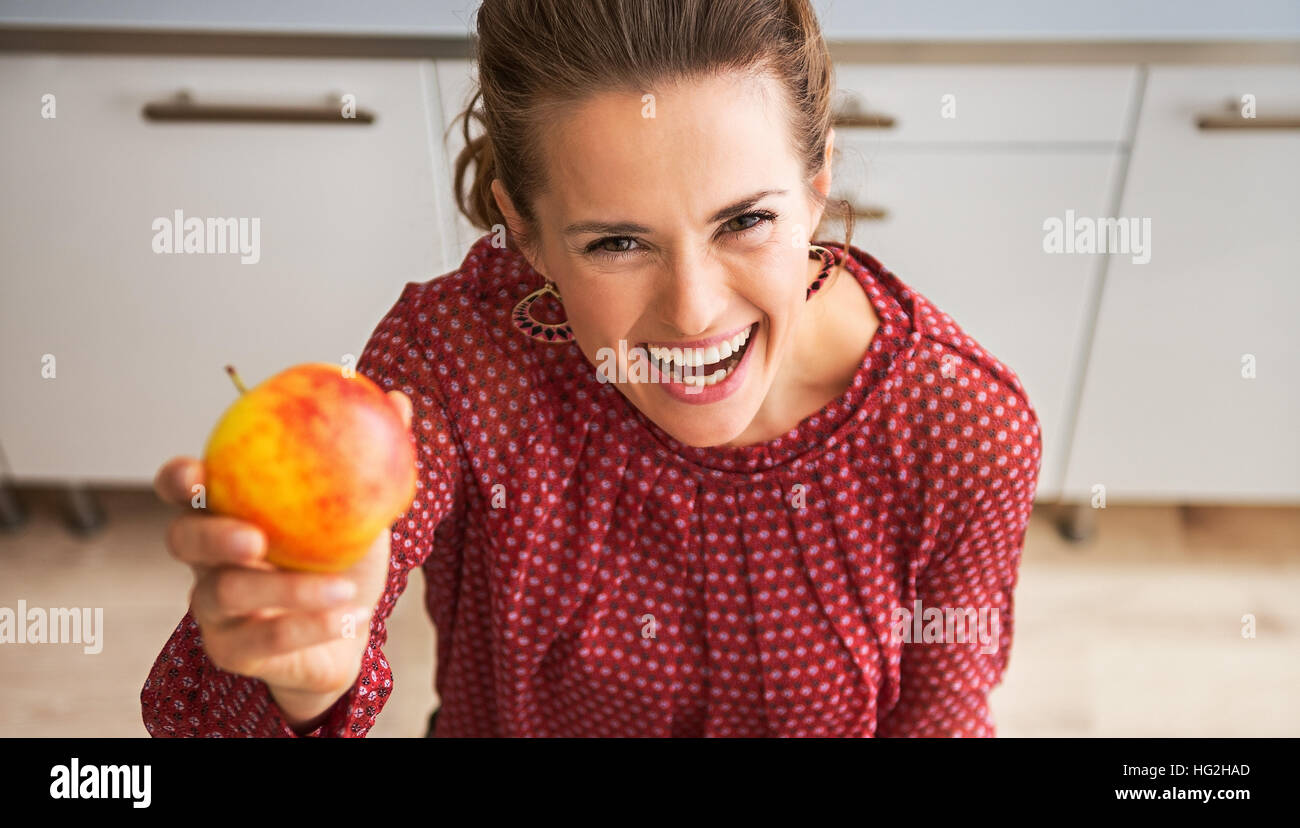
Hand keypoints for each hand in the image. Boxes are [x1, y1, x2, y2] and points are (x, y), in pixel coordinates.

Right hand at [155, 390, 412, 729]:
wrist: (350, 629)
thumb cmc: (343, 556)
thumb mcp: (363, 505)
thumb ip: (372, 454)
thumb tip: (398, 400)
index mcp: (228, 509)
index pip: (182, 488)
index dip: (177, 479)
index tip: (196, 473)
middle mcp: (208, 556)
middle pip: (182, 541)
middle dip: (210, 535)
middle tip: (255, 537)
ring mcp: (214, 607)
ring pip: (226, 595)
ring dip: (286, 589)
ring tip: (342, 587)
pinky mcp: (232, 649)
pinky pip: (262, 640)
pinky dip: (307, 626)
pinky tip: (347, 616)